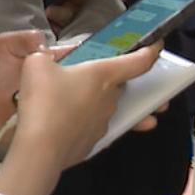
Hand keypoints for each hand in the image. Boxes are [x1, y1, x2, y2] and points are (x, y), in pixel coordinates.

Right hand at [0, 41, 162, 194]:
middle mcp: (111, 98)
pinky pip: (93, 126)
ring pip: (109, 107)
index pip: (140, 61)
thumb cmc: (44, 102)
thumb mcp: (37, 65)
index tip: (157, 46)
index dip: (151, 51)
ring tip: (76, 102)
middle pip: (122, 86)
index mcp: (105, 74)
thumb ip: (44, 57)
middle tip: (95, 78)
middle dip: (115, 81)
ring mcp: (104, 122)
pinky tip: (65, 122)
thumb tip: (44, 59)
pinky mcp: (93, 142)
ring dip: (99, 103)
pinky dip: (84, 123)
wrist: (40, 149)